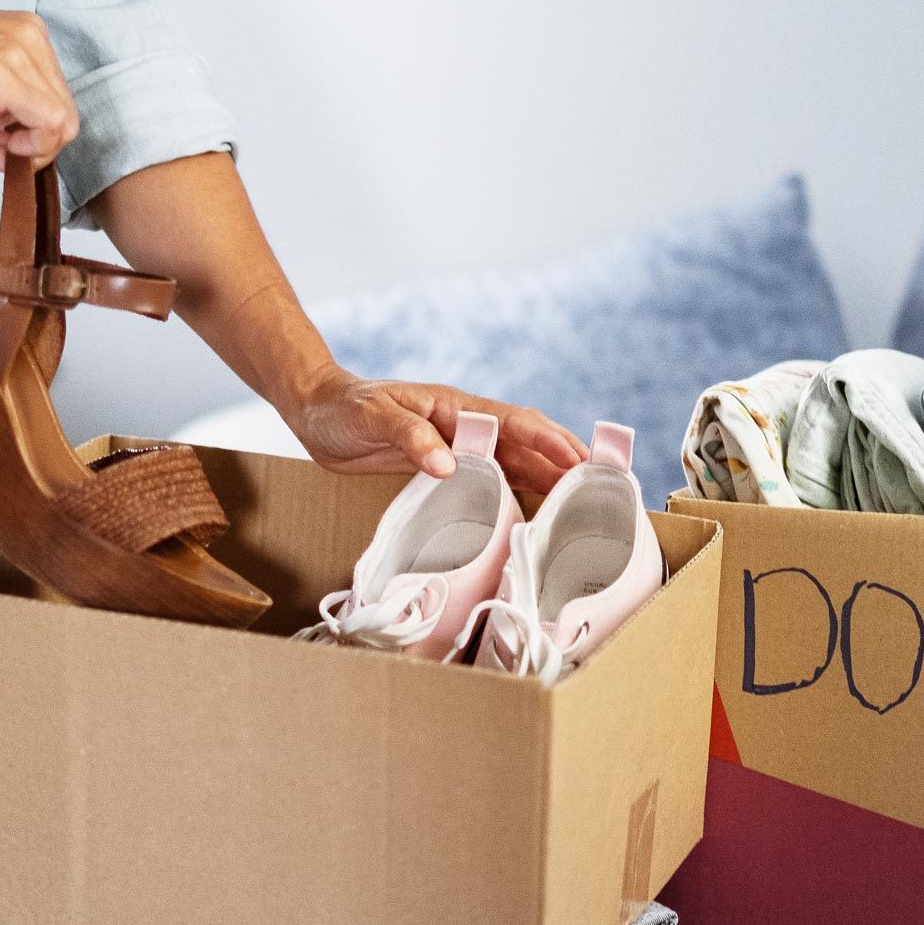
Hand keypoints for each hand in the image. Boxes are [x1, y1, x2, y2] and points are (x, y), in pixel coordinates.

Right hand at [0, 0, 80, 171]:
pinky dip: (29, 149)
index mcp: (24, 30)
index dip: (37, 130)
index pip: (58, 94)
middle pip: (64, 110)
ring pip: (61, 121)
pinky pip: (46, 124)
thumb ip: (1, 86)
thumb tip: (18, 123)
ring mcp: (14, 53)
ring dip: (30, 151)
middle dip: (35, 145)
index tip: (6, 143)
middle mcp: (27, 36)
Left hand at [283, 367, 586, 493]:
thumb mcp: (373, 418)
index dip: (551, 442)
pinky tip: (534, 516)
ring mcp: (460, 447)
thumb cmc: (344, 408)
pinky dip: (517, 495)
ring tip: (584, 509)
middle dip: (567, 465)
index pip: (516, 423)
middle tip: (606, 492)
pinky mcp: (447, 469)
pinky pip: (492, 482)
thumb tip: (450, 466)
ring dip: (550, 483)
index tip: (583, 461)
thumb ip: (411, 437)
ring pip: (517, 465)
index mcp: (457, 408)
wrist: (317, 413)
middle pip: (529, 446)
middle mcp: (467, 427)